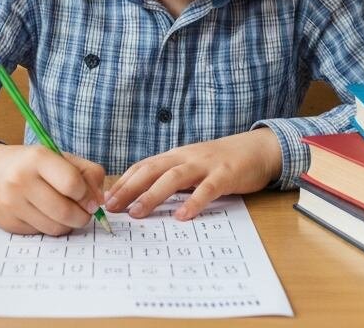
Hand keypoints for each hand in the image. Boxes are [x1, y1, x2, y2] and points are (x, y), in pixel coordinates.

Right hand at [0, 143, 105, 235]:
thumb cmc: (33, 165)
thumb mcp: (60, 158)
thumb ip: (88, 174)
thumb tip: (99, 202)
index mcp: (37, 158)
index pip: (72, 184)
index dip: (88, 196)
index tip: (92, 201)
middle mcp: (21, 180)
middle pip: (65, 211)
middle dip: (83, 216)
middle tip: (85, 213)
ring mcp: (12, 203)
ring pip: (55, 227)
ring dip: (69, 224)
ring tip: (68, 213)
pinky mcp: (9, 223)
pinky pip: (42, 233)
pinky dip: (51, 227)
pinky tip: (47, 215)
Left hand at [104, 129, 281, 221]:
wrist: (258, 148)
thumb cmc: (222, 161)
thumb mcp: (192, 166)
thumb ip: (173, 178)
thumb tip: (145, 197)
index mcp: (175, 156)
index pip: (143, 166)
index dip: (123, 181)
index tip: (106, 199)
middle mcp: (186, 157)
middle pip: (151, 170)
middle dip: (129, 188)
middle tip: (111, 207)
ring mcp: (205, 165)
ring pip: (174, 177)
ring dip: (152, 195)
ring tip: (137, 213)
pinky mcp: (226, 174)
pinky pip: (207, 189)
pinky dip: (193, 202)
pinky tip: (182, 216)